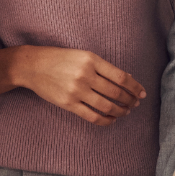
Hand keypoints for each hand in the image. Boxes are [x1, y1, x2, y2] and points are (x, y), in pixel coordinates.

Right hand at [15, 46, 144, 124]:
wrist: (32, 66)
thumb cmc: (59, 59)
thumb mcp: (82, 56)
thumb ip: (103, 67)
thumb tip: (127, 79)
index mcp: (91, 60)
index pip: (121, 77)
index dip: (135, 87)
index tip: (142, 93)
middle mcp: (85, 75)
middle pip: (116, 93)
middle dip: (130, 100)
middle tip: (136, 103)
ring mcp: (76, 90)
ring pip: (107, 106)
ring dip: (121, 111)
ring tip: (126, 111)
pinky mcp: (68, 103)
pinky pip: (92, 116)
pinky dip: (106, 120)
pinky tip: (111, 119)